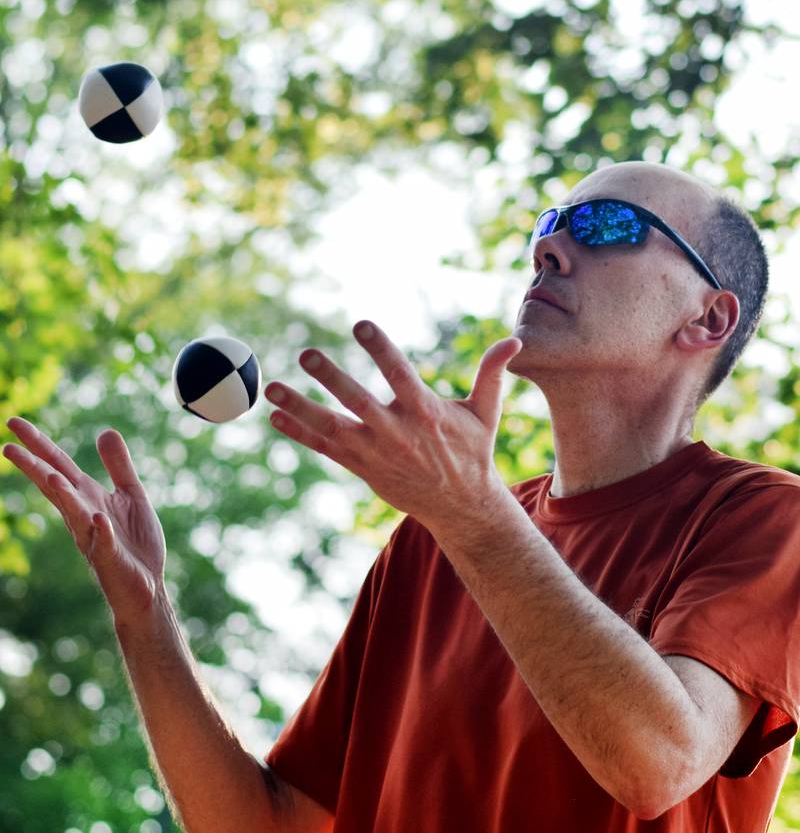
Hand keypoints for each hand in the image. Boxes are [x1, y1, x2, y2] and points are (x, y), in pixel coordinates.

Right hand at [2, 418, 166, 627]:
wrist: (147, 584)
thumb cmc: (135, 542)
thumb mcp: (131, 494)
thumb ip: (118, 465)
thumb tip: (105, 430)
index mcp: (87, 497)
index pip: (57, 466)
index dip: (37, 444)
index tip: (12, 422)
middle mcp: (82, 514)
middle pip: (55, 485)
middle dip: (33, 467)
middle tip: (7, 446)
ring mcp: (93, 536)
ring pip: (74, 513)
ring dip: (63, 496)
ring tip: (52, 478)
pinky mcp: (110, 557)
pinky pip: (103, 542)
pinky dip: (100, 529)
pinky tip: (97, 517)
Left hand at [264, 321, 521, 529]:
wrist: (461, 507)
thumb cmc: (472, 453)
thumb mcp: (485, 414)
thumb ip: (491, 375)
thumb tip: (514, 341)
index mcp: (426, 413)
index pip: (400, 376)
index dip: (381, 350)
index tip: (361, 325)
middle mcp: (397, 433)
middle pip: (359, 403)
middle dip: (332, 379)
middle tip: (307, 354)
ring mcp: (376, 453)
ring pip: (333, 429)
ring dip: (301, 408)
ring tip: (272, 388)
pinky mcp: (362, 468)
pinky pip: (326, 449)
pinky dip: (301, 433)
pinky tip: (276, 416)